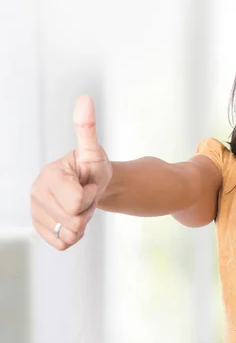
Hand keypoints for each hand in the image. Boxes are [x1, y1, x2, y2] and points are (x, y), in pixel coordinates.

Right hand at [30, 96, 112, 249]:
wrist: (92, 185)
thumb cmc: (93, 167)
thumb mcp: (93, 150)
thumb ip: (87, 128)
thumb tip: (85, 99)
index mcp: (49, 175)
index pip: (77, 202)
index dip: (90, 195)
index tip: (87, 183)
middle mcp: (36, 193)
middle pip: (73, 220)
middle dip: (87, 210)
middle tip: (85, 195)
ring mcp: (36, 212)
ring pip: (69, 233)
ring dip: (82, 222)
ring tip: (80, 205)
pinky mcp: (40, 228)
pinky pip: (63, 243)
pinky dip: (75, 235)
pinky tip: (74, 218)